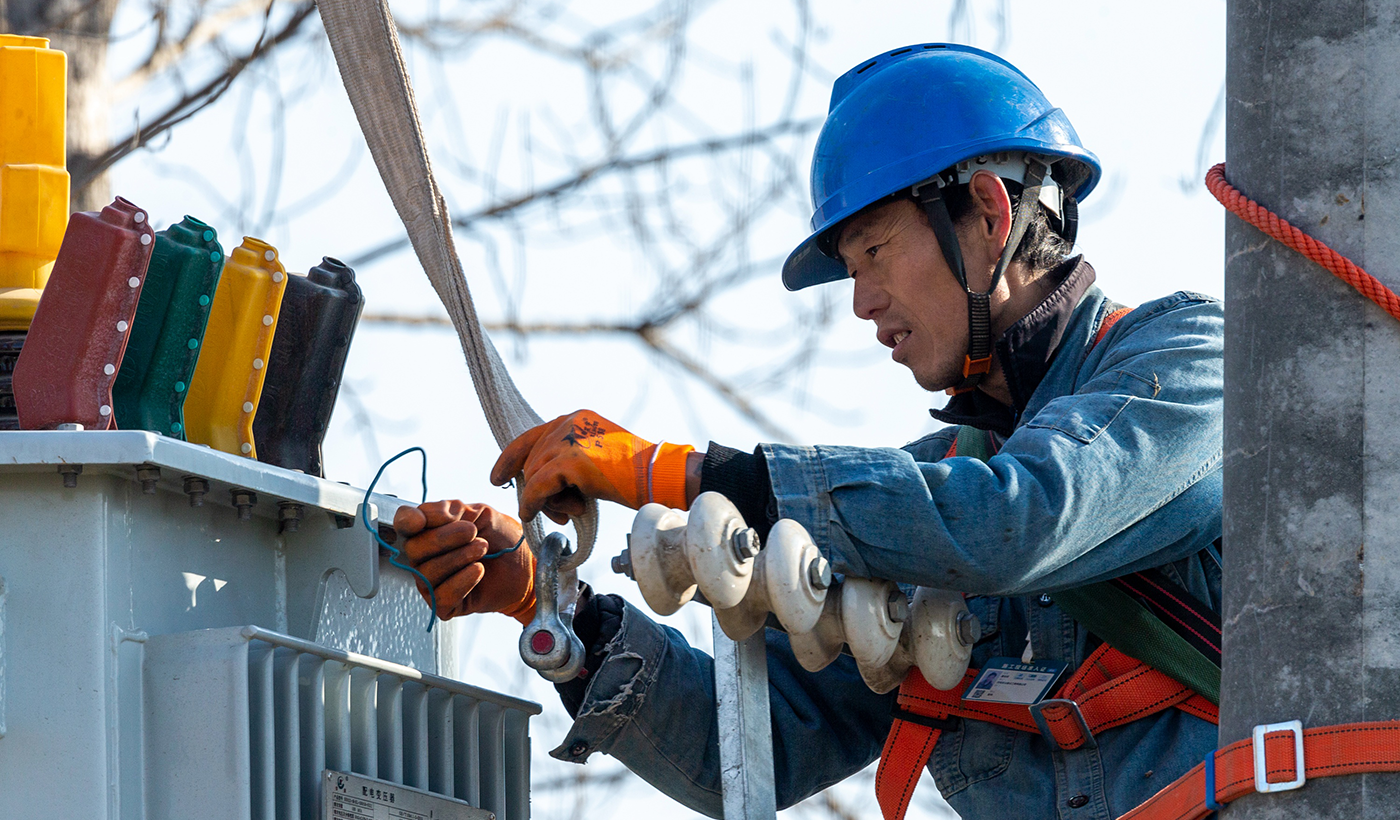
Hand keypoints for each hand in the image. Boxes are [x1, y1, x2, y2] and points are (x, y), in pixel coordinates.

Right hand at [394, 500, 535, 624]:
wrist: (526, 565)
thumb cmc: (501, 538)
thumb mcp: (480, 514)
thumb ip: (451, 510)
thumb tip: (423, 516)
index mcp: (428, 530)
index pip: (404, 524)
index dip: (407, 521)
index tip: (421, 521)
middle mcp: (424, 557)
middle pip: (414, 548)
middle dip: (444, 538)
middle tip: (473, 532)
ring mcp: (432, 583)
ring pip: (427, 573)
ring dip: (458, 558)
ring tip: (483, 548)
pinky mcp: (444, 605)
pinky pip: (441, 596)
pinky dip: (461, 581)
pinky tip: (479, 570)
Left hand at [490, 409, 692, 523]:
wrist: (656, 477)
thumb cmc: (632, 476)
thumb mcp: (594, 458)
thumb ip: (567, 461)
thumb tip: (537, 483)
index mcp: (576, 419)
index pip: (532, 436)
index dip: (510, 458)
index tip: (498, 478)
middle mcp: (569, 423)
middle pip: (532, 459)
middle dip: (535, 489)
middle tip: (553, 512)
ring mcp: (569, 439)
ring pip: (533, 474)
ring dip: (543, 500)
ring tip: (565, 513)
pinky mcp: (571, 461)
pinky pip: (538, 486)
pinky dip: (533, 503)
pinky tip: (535, 514)